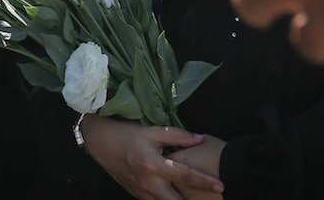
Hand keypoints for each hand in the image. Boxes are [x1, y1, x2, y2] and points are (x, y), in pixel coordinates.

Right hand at [80, 115, 223, 199]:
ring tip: (194, 196)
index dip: (204, 181)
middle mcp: (148, 182)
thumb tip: (200, 139)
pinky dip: (168, 199)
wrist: (102, 143)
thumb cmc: (129, 134)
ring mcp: (141, 192)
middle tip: (211, 198)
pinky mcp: (137, 195)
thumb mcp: (153, 131)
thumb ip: (178, 136)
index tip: (221, 185)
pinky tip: (176, 193)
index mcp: (153, 164)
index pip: (184, 175)